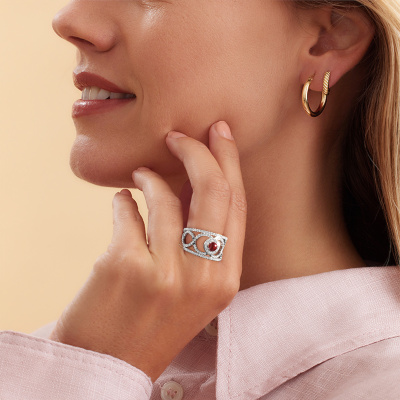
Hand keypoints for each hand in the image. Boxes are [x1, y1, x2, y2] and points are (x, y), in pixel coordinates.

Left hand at [49, 121, 246, 380]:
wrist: (107, 366)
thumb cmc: (151, 324)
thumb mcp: (194, 291)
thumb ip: (203, 241)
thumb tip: (192, 182)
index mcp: (225, 280)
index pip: (237, 205)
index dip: (229, 162)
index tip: (219, 132)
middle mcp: (203, 276)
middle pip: (212, 190)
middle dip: (197, 150)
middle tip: (179, 135)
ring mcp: (165, 272)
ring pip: (164, 196)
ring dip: (150, 176)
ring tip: (141, 175)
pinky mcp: (125, 265)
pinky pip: (128, 210)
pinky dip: (123, 200)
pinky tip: (122, 202)